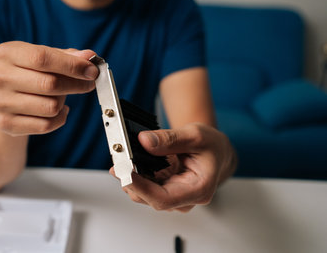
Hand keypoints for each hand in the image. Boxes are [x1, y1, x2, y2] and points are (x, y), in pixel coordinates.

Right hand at [0, 41, 98, 135]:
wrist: (6, 99)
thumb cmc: (30, 73)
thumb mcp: (46, 58)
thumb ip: (68, 56)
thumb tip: (89, 57)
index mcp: (6, 53)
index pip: (43, 58)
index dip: (72, 65)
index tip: (92, 71)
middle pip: (49, 84)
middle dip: (76, 85)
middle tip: (89, 84)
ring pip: (51, 106)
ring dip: (64, 102)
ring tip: (60, 97)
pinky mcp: (5, 123)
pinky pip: (46, 125)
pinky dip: (59, 118)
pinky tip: (57, 111)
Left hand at [111, 123, 236, 211]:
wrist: (215, 149)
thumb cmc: (212, 146)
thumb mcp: (194, 135)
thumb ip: (169, 139)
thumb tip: (145, 141)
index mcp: (199, 189)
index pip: (164, 199)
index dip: (141, 188)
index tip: (125, 173)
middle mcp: (185, 198)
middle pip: (151, 198)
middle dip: (131, 181)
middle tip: (118, 162)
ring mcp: (174, 195)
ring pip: (145, 194)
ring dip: (130, 177)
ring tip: (121, 158)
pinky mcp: (164, 189)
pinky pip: (145, 186)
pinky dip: (134, 174)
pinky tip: (128, 163)